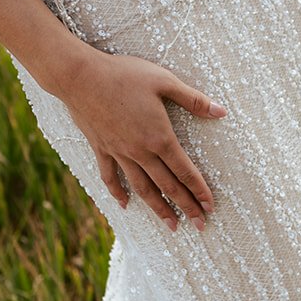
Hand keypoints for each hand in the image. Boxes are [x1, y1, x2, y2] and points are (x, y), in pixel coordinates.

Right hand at [58, 46, 226, 228]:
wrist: (80, 76)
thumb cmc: (125, 74)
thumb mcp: (164, 81)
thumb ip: (193, 99)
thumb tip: (221, 111)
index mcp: (160, 137)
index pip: (185, 171)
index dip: (200, 190)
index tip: (210, 207)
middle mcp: (140, 152)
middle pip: (168, 186)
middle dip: (186, 207)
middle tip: (200, 225)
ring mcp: (119, 153)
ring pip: (142, 188)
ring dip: (158, 208)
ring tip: (171, 225)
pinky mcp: (101, 149)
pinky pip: (110, 177)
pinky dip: (118, 193)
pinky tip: (125, 205)